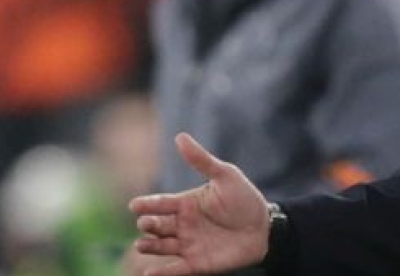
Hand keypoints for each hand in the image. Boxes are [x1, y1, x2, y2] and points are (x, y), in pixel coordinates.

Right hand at [129, 133, 270, 275]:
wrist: (265, 227)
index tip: (134, 206)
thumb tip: (179, 137)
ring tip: (142, 245)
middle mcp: (182, 224)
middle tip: (145, 223)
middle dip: (148, 225)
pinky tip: (149, 273)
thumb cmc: (245, 199)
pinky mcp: (197, 263)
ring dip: (150, 247)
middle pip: (158, 225)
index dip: (147, 204)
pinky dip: (162, 272)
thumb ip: (201, 160)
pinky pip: (176, 269)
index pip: (161, 203)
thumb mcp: (225, 175)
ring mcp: (188, 244)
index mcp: (185, 203)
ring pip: (162, 246)